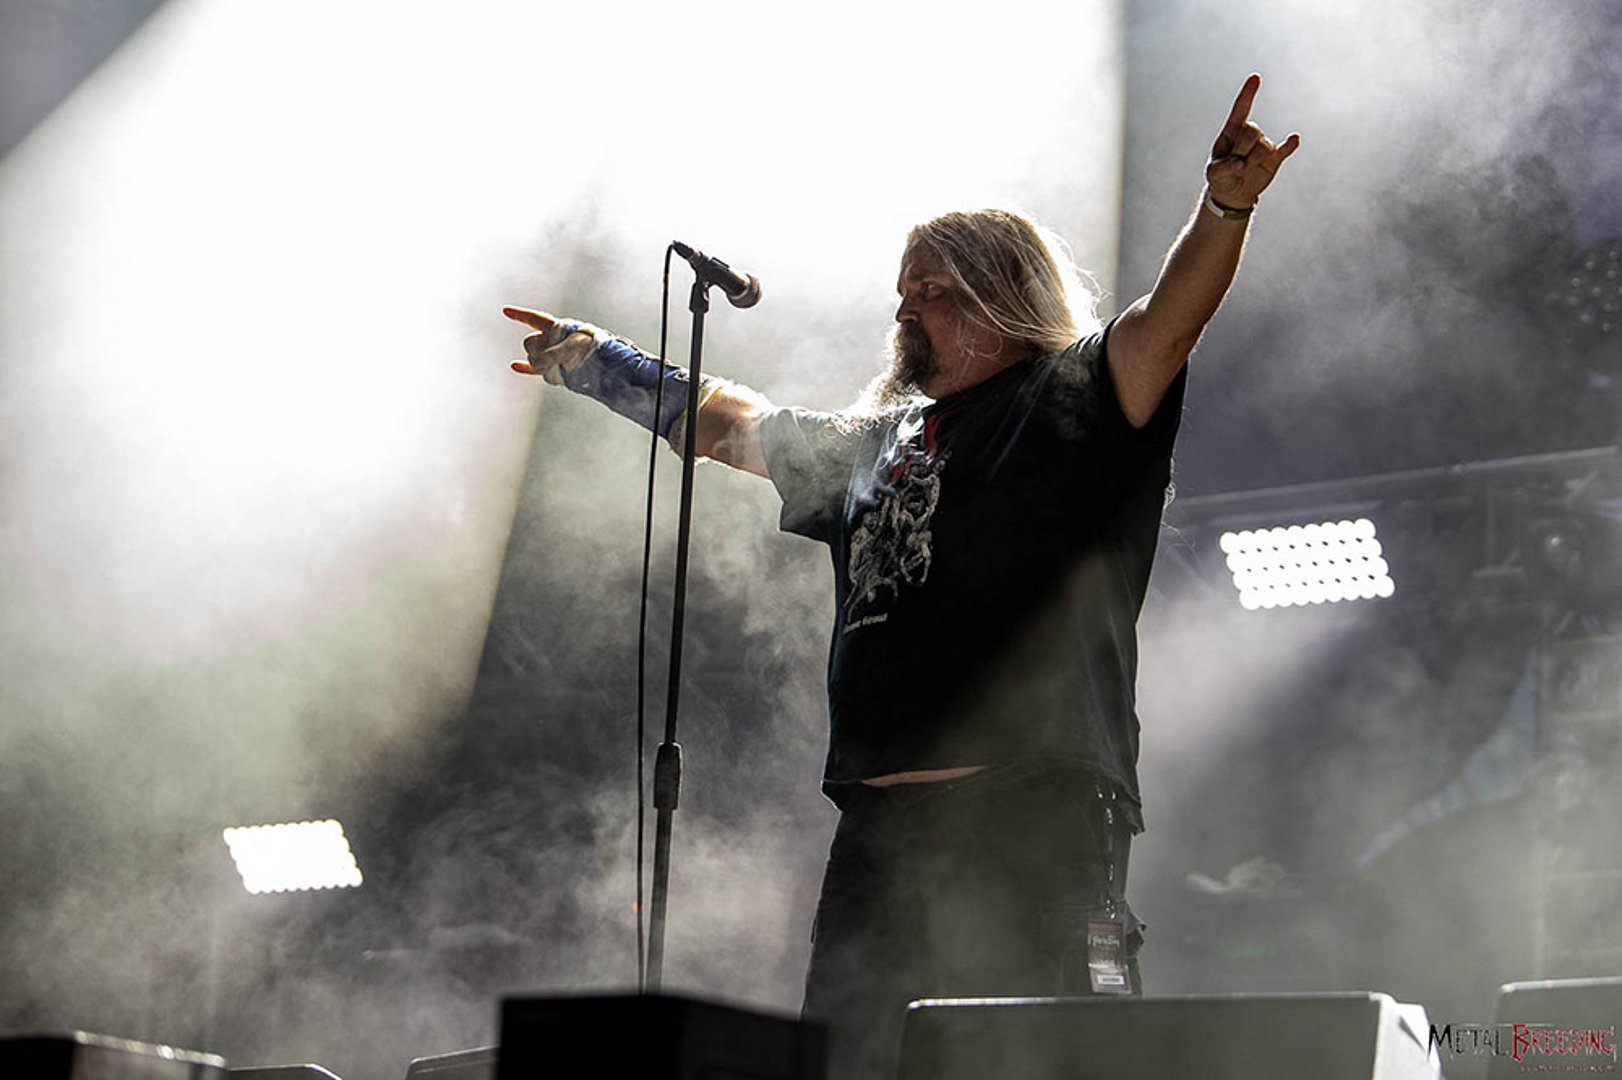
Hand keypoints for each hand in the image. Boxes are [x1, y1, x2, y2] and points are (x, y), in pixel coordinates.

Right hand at [503, 306, 597, 380]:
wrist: (602, 362)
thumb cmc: (589, 348)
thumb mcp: (572, 346)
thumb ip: (551, 354)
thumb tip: (536, 364)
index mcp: (555, 327)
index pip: (533, 318)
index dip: (519, 314)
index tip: (506, 310)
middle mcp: (550, 339)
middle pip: (529, 342)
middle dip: (536, 348)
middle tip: (556, 354)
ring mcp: (550, 353)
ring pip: (532, 356)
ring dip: (539, 361)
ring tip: (558, 363)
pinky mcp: (552, 367)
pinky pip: (533, 367)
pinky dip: (524, 367)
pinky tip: (514, 365)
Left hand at [1205, 73, 1299, 210]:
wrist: (1233, 194)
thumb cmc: (1220, 177)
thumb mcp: (1213, 174)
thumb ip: (1223, 167)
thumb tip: (1240, 163)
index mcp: (1231, 131)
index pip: (1241, 109)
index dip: (1248, 94)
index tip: (1255, 77)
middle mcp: (1249, 134)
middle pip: (1252, 131)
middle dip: (1242, 150)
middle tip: (1235, 165)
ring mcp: (1263, 145)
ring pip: (1263, 147)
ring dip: (1252, 162)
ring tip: (1244, 170)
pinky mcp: (1274, 158)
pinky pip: (1284, 150)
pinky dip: (1289, 145)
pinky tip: (1294, 139)